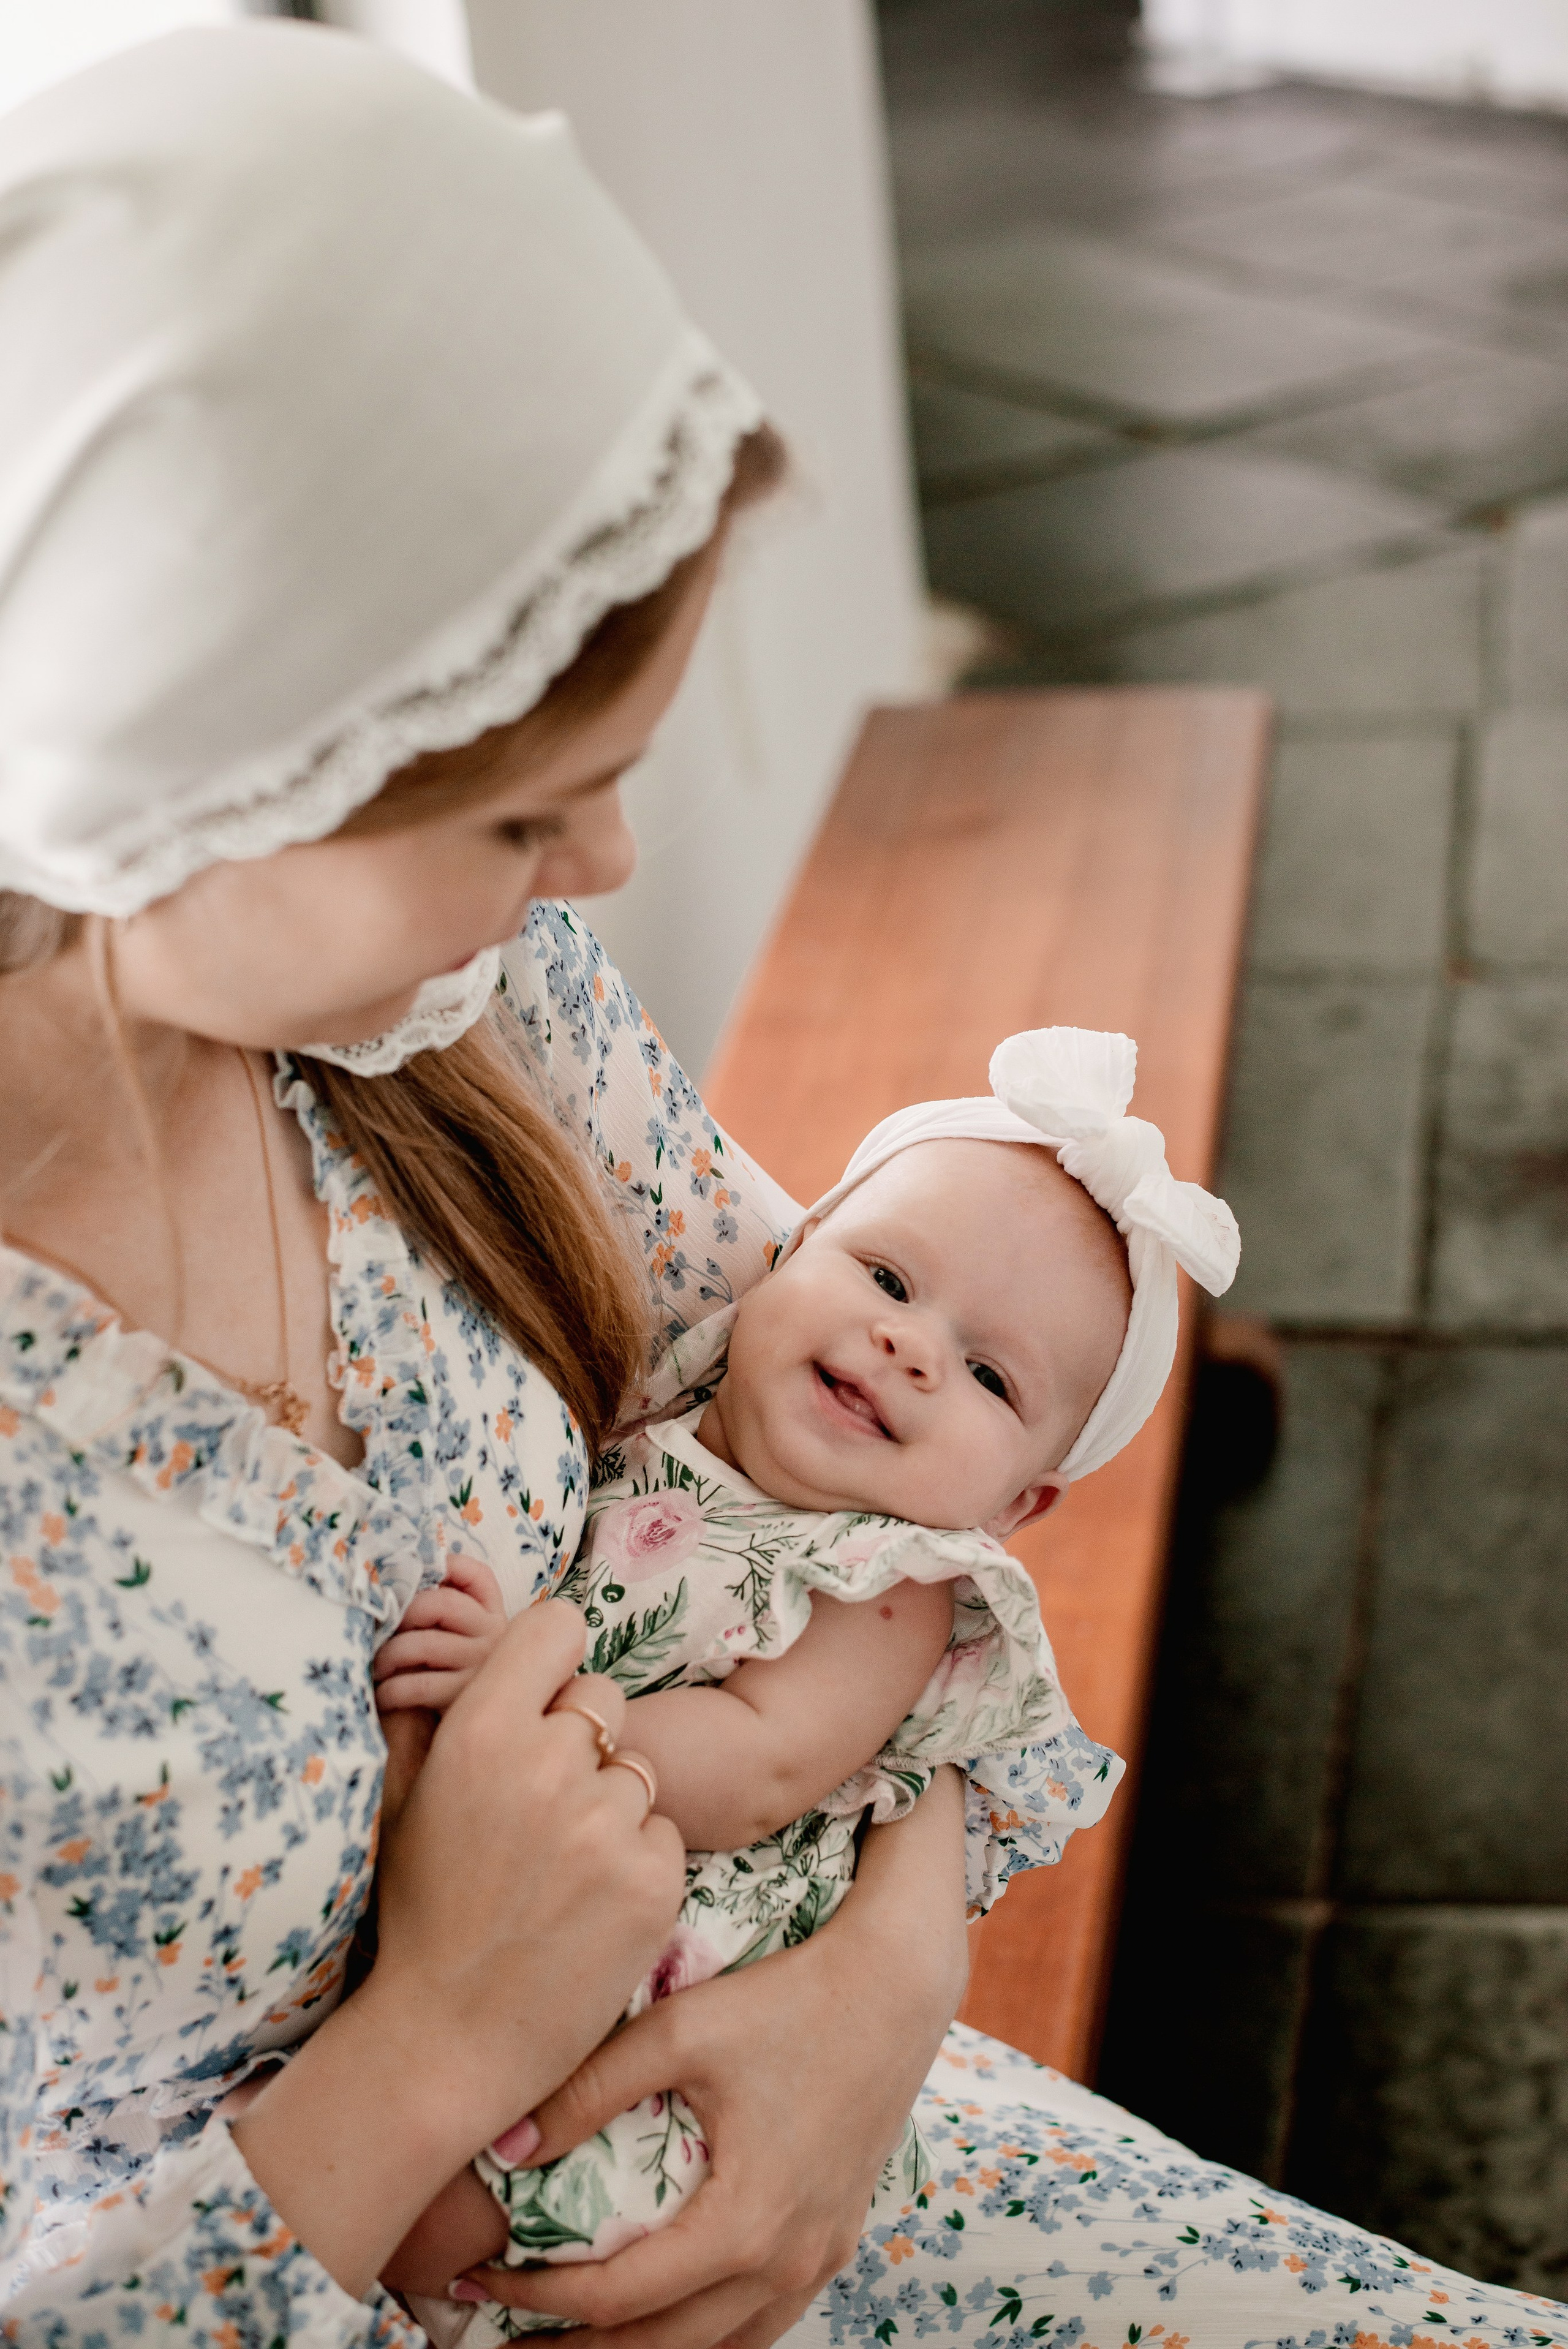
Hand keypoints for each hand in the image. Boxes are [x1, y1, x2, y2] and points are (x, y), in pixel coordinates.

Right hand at [233, 1600, 684, 2297]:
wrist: (447, 2040)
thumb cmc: (422, 1913)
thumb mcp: (408, 1798)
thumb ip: (438, 1707)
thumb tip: (453, 1618)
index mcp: (481, 1733)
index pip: (557, 1626)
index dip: (553, 1658)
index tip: (544, 1693)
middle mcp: (547, 1766)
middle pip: (602, 1701)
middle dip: (581, 1744)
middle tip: (541, 1812)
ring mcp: (606, 1824)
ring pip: (636, 1771)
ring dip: (611, 1807)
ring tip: (560, 1870)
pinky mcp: (655, 1880)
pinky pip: (662, 1833)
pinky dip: (636, 1864)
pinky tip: (590, 1907)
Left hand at [374, 1550, 506, 1712]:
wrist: (480, 1733)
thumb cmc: (456, 1678)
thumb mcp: (463, 1639)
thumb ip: (445, 1612)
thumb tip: (395, 1580)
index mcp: (494, 1614)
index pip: (478, 1575)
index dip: (446, 1566)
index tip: (411, 1572)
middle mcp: (494, 1635)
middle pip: (441, 1604)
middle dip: (400, 1614)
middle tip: (376, 1629)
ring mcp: (481, 1666)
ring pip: (424, 1644)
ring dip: (387, 1655)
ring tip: (374, 1667)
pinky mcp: (464, 1698)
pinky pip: (418, 1686)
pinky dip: (391, 1690)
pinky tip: (381, 1696)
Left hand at [460, 1767, 970, 2348]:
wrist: (895, 1988)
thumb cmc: (786, 1999)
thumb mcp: (680, 2030)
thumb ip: (590, 2089)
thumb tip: (508, 2149)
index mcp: (743, 2223)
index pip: (616, 2297)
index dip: (538, 2295)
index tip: (480, 2273)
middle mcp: (784, 2263)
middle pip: (659, 2347)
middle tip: (502, 2330)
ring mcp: (817, 2260)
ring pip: (713, 2347)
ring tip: (566, 2336)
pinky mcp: (834, 2242)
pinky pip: (760, 2324)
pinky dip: (702, 2335)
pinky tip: (660, 2316)